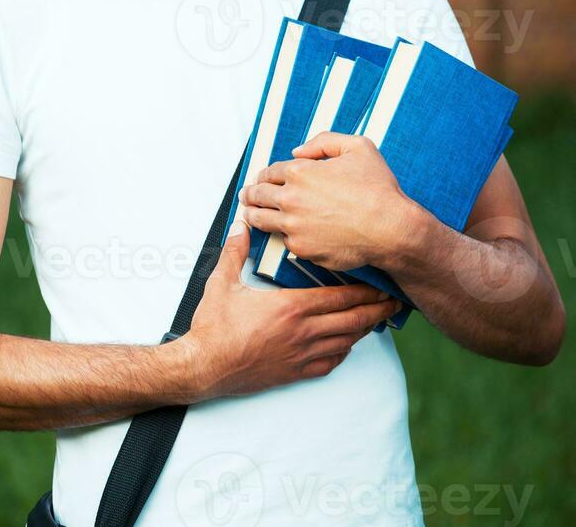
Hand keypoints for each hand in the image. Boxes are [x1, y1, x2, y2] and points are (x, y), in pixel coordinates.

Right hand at [180, 219, 399, 401]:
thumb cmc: (214, 326)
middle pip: (352, 320)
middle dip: (376, 309)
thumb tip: (240, 226)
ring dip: (365, 329)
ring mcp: (301, 355)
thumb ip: (235, 252)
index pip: (339, 296)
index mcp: (291, 307)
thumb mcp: (221, 283)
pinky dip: (344, 352)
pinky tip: (347, 345)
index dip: (365, 291)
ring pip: (345, 342)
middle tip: (395, 301)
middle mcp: (303, 332)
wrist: (204, 366)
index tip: (382, 284)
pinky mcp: (294, 373)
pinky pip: (330, 363)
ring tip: (378, 318)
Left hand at [238, 131, 414, 271]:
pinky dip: (283, 236)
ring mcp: (293, 225)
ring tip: (249, 214)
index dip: (264, 175)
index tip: (262, 179)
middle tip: (247, 195)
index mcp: (300, 172)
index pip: (269, 172)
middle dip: (250, 194)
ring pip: (261, 220)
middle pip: (258, 195)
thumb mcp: (358, 147)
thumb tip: (297, 150)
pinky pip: (284, 240)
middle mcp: (291, 198)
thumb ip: (324, 141)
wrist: (391, 229)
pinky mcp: (301, 248)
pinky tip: (283, 233)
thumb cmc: (378, 189)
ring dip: (252, 215)